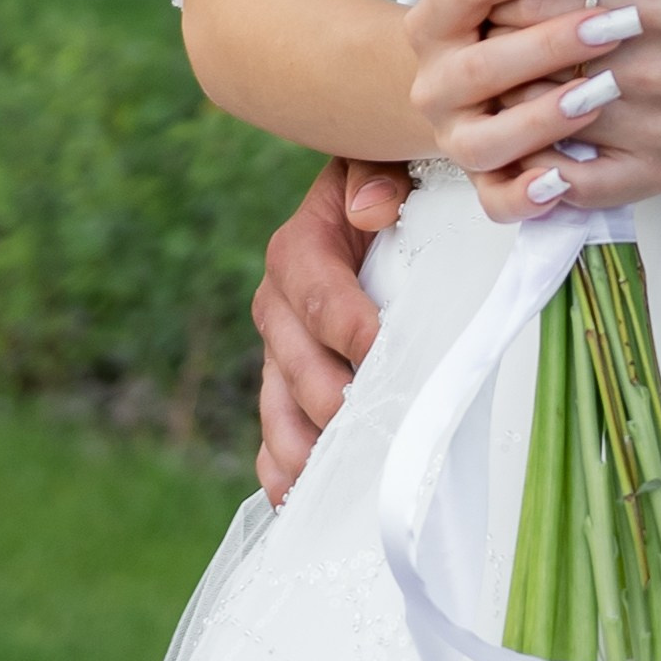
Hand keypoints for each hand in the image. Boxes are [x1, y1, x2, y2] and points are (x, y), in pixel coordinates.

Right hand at [253, 157, 408, 504]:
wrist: (369, 207)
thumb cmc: (388, 181)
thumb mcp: (380, 158)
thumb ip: (375, 173)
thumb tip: (371, 211)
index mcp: (299, 250)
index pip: (319, 295)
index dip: (350, 328)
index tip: (384, 354)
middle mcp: (277, 305)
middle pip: (294, 364)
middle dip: (330, 400)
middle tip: (371, 429)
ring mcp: (277, 353)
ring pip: (277, 408)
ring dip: (301, 448)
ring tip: (330, 483)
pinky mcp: (284, 386)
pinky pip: (272, 435)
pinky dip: (281, 471)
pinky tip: (299, 502)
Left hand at [403, 0, 660, 220]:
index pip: (555, 5)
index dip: (510, 2)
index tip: (486, 2)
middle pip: (546, 65)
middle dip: (503, 54)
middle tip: (477, 46)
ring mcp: (658, 128)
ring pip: (551, 121)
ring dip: (512, 108)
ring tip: (489, 91)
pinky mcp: (653, 174)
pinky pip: (575, 182)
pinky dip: (539, 168)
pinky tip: (521, 144)